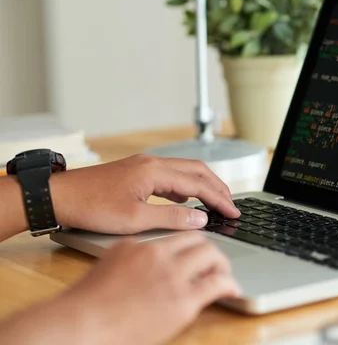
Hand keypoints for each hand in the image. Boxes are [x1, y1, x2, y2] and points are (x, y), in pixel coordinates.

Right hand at [0, 232, 240, 344]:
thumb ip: (128, 261)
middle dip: (209, 249)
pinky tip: (233, 289)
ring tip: (224, 274)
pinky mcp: (182, 300)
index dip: (189, 243)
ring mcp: (171, 276)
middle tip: (214, 261)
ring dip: (222, 264)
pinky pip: (216, 284)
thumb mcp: (105, 269)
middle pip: (196, 240)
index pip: (173, 236)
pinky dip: (229, 285)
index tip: (195, 250)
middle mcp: (157, 255)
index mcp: (137, 246)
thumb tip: (142, 267)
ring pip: (211, 255)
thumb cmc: (85, 307)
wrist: (78, 325)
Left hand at [50, 154, 240, 233]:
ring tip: (216, 201)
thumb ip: (171, 218)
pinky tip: (185, 199)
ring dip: (203, 185)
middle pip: (196, 171)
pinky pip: (170, 175)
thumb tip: (200, 218)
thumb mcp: (134, 219)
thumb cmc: (92, 206)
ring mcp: (144, 165)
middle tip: (232, 204)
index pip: (198, 184)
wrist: (59, 196)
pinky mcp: (137, 172)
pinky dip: (186, 185)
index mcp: (155, 171)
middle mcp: (152, 163)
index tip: (234, 211)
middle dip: (217, 187)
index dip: (219, 199)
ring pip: (184, 171)